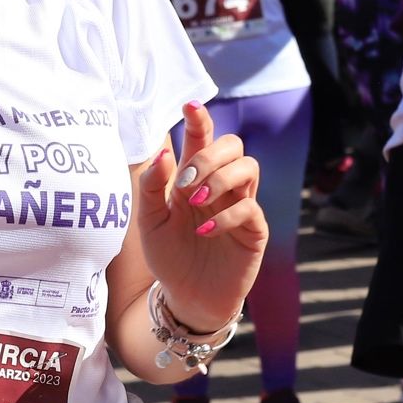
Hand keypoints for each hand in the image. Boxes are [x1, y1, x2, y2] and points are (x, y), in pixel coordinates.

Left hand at [136, 102, 264, 334]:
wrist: (185, 297)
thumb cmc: (168, 255)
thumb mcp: (149, 221)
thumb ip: (152, 187)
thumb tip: (162, 153)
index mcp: (195, 177)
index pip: (202, 138)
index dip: (200, 119)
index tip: (190, 105)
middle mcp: (221, 185)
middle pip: (233, 145)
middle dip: (210, 155)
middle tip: (185, 183)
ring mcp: (240, 205)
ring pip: (249, 166)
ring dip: (221, 178)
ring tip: (196, 203)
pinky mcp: (253, 231)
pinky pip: (250, 208)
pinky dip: (226, 215)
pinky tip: (205, 232)